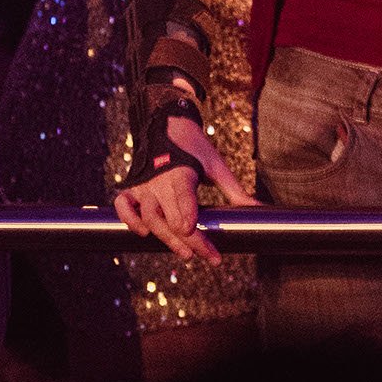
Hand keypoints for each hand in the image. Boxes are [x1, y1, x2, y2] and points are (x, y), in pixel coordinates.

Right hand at [113, 114, 259, 263]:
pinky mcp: (133, 188)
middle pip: (170, 216)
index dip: (186, 213)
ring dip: (165, 238)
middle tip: (207, 256)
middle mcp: (160, 180)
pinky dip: (129, 219)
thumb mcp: (217, 167)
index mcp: (182, 172)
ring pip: (149, 217)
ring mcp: (144, 186)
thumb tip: (258, 208)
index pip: (183, 196)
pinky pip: (123, 206)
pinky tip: (143, 234)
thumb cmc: (196, 149)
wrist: (170, 125)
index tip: (192, 229)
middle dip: (188, 239)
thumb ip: (234, 191)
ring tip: (186, 253)